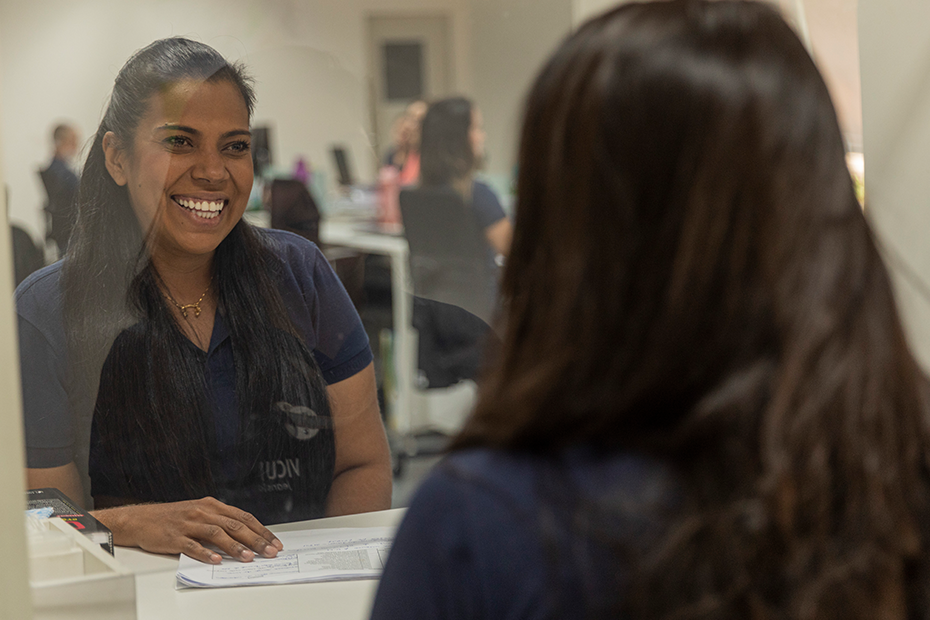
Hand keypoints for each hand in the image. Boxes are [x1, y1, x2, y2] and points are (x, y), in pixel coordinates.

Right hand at [93, 497, 283, 563]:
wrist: (141, 519)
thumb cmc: (174, 518)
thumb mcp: (200, 513)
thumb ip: (221, 522)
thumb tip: (246, 537)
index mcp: (212, 505)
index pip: (243, 517)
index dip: (261, 530)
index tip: (274, 542)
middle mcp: (203, 512)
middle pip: (235, 526)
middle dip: (256, 540)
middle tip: (270, 552)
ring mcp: (189, 524)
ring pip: (217, 534)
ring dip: (235, 547)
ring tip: (248, 558)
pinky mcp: (175, 537)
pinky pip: (192, 545)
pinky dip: (206, 553)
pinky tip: (216, 560)